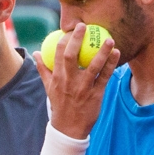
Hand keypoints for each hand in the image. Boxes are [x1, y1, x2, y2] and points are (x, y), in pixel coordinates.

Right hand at [32, 23, 118, 138]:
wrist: (69, 129)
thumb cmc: (60, 105)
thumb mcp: (48, 88)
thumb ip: (43, 69)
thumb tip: (36, 53)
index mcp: (57, 78)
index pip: (58, 54)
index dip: (64, 39)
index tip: (70, 29)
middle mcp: (69, 81)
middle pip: (72, 56)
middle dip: (77, 39)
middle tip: (84, 26)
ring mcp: (83, 88)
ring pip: (93, 66)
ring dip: (102, 52)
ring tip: (109, 39)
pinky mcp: (96, 95)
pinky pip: (105, 77)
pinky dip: (112, 64)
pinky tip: (117, 54)